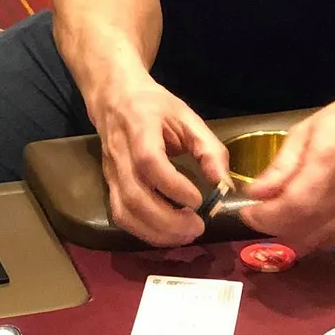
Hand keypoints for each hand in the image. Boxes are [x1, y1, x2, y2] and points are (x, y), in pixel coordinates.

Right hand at [86, 69, 229, 247]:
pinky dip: (143, 232)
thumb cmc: (154, 106)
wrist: (114, 98)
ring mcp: (111, 173)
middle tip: (197, 227)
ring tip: (185, 235)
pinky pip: (121, 216)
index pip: (149, 162)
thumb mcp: (186, 117)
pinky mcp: (109, 186)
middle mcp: (120, 155)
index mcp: (140, 129)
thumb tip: (225, 185)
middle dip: (167, 220)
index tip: (199, 200)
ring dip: (155, 232)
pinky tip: (166, 234)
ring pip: (125, 212)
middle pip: (135, 196)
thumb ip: (208, 149)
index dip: (173, 186)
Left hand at [237, 86, 334, 252]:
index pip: (291, 206)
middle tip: (260, 212)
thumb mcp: (306, 131)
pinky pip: (333, 239)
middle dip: (272, 227)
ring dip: (291, 234)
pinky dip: (313, 235)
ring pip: (316, 241)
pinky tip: (306, 217)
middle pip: (301, 229)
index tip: (247, 211)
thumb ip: (281, 166)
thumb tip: (255, 193)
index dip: (264, 216)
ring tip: (281, 215)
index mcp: (329, 162)